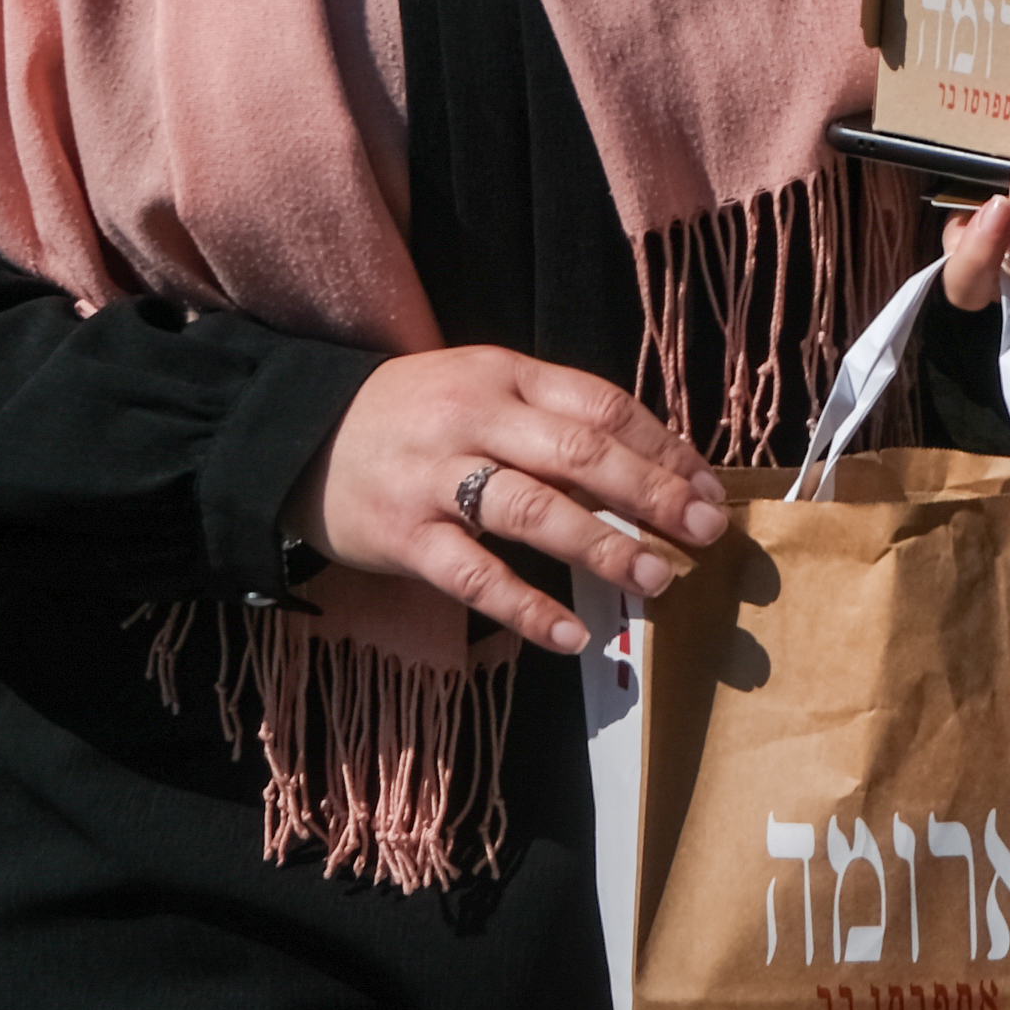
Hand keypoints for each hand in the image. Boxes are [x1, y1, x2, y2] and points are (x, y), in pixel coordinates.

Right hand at [315, 347, 735, 657]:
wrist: (300, 435)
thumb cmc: (416, 416)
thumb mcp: (484, 390)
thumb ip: (556, 419)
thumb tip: (655, 468)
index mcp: (505, 374)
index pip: (602, 405)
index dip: (664, 448)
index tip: (710, 489)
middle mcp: (473, 418)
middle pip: (578, 452)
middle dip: (651, 493)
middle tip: (705, 531)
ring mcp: (434, 478)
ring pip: (531, 510)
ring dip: (602, 547)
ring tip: (656, 580)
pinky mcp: (403, 536)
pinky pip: (473, 576)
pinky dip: (526, 607)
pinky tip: (572, 635)